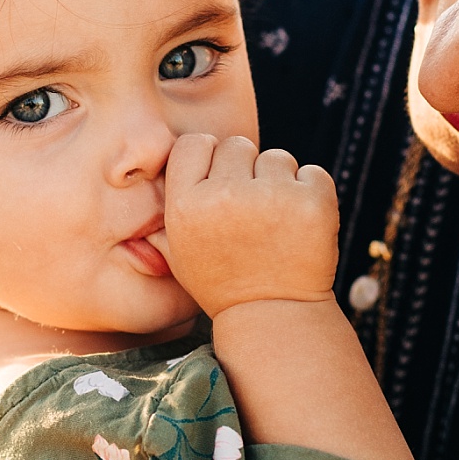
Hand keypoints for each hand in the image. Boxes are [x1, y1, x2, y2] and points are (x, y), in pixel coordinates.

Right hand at [150, 134, 339, 318]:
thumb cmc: (223, 282)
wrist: (274, 316)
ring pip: (276, 157)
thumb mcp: (178, 252)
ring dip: (279, 181)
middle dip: (245, 170)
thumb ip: (166, 210)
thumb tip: (145, 178)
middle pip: (237, 145)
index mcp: (186, 205)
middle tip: (250, 211)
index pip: (195, 143)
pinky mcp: (312, 202)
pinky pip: (313, 173)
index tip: (219, 182)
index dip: (208, 158)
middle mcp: (225, 196)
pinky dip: (310, 193)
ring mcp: (272, 197)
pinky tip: (299, 225)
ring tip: (275, 222)